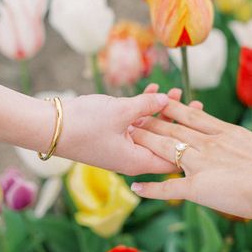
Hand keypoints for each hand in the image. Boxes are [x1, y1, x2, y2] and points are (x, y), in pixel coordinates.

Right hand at [56, 87, 202, 175]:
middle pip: (163, 143)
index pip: (173, 160)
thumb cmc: (84, 124)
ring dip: (160, 111)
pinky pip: (133, 123)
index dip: (189, 144)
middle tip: (197, 107)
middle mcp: (131, 157)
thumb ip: (147, 105)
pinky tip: (152, 90)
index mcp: (137, 160)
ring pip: (148, 130)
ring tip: (177, 93)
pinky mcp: (110, 135)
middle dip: (179, 124)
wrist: (47, 126)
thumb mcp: (121, 112)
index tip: (204, 127)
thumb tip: (167, 99)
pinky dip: (142, 109)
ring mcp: (120, 146)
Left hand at [129, 100, 251, 219]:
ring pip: (165, 149)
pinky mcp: (198, 187)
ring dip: (145, 142)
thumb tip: (246, 156)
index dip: (173, 107)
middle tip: (134, 114)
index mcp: (225, 133)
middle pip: (173, 128)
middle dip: (151, 121)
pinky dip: (151, 188)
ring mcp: (200, 164)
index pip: (192, 115)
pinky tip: (135, 186)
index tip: (160, 100)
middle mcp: (208, 143)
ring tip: (128, 136)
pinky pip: (168, 187)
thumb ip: (247, 150)